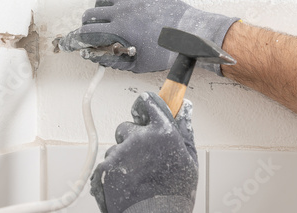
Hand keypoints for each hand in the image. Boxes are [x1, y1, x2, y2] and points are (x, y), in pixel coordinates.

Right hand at [58, 0, 238, 74]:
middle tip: (92, 36)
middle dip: (86, 26)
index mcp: (120, 29)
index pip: (87, 33)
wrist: (192, 32)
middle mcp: (122, 11)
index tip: (70, 43)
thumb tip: (98, 60)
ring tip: (105, 23)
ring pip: (101, 0)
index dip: (75, 40)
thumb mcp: (139, 64)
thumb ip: (114, 62)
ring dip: (98, 12)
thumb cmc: (169, 50)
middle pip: (89, 15)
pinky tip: (124, 16)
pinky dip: (114, 5)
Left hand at [90, 92, 197, 212]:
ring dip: (124, 156)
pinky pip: (107, 161)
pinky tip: (128, 182)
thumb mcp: (190, 159)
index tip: (144, 110)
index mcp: (162, 132)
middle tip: (143, 158)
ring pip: (117, 146)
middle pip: (128, 126)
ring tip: (137, 175)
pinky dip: (114, 170)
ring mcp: (120, 152)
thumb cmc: (175, 193)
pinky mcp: (106, 166)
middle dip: (133, 138)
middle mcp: (139, 138)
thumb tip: (184, 108)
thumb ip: (184, 129)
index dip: (145, 106)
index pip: (147, 102)